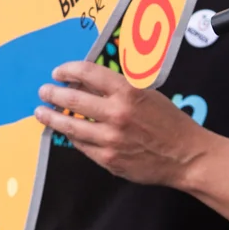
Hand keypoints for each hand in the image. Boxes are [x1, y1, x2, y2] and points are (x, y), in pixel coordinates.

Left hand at [35, 61, 211, 189]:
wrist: (186, 156)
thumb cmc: (169, 122)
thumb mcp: (147, 95)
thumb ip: (118, 89)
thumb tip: (86, 83)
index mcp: (128, 92)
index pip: (88, 73)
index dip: (69, 70)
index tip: (58, 72)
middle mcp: (117, 114)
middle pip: (73, 99)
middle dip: (53, 94)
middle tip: (43, 92)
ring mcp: (110, 139)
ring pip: (70, 126)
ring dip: (52, 117)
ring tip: (42, 113)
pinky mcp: (108, 160)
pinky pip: (82, 146)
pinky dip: (72, 136)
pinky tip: (66, 131)